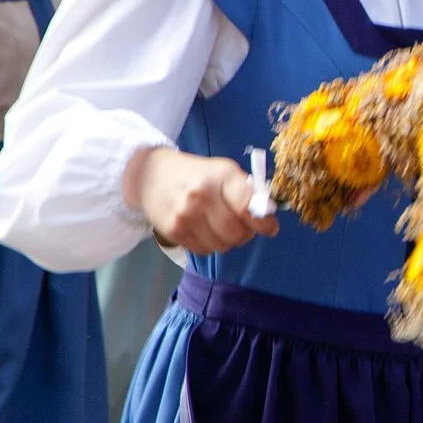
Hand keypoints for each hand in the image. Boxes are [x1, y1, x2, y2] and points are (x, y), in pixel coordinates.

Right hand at [127, 147, 277, 255]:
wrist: (152, 174)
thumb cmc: (197, 174)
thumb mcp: (223, 171)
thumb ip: (246, 191)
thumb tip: (267, 215)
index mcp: (222, 176)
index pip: (248, 206)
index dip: (263, 222)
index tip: (270, 227)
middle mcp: (203, 195)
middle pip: (236, 232)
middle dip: (245, 234)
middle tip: (242, 227)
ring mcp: (186, 214)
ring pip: (221, 245)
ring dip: (227, 241)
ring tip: (220, 226)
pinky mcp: (174, 231)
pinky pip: (204, 250)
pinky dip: (209, 244)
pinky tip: (204, 229)